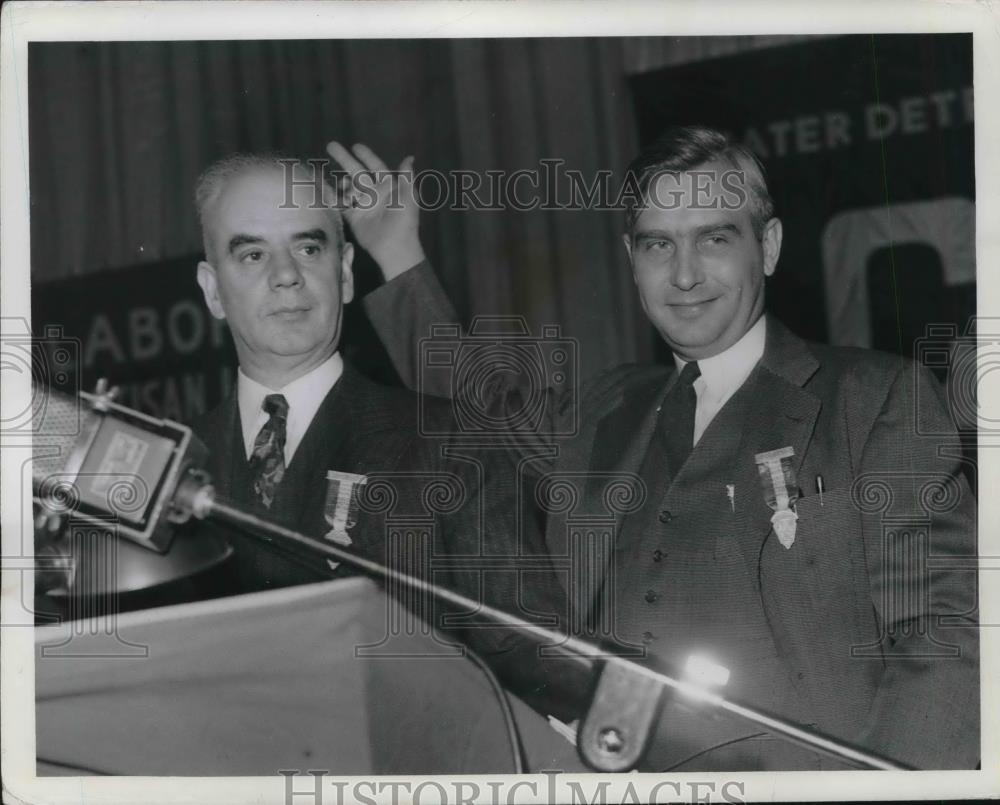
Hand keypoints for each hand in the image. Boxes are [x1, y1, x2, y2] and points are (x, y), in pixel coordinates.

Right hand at [326, 141, 425, 281]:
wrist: (394, 245)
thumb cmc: (404, 220)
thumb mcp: (408, 196)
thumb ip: (406, 177)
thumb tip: (409, 158)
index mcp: (388, 187)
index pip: (375, 167)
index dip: (366, 156)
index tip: (355, 146)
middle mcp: (374, 194)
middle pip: (357, 172)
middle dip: (344, 159)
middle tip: (331, 145)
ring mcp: (362, 205)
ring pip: (348, 187)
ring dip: (340, 180)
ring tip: (334, 177)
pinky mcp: (353, 217)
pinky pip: (340, 204)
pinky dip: (332, 196)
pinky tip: (322, 188)